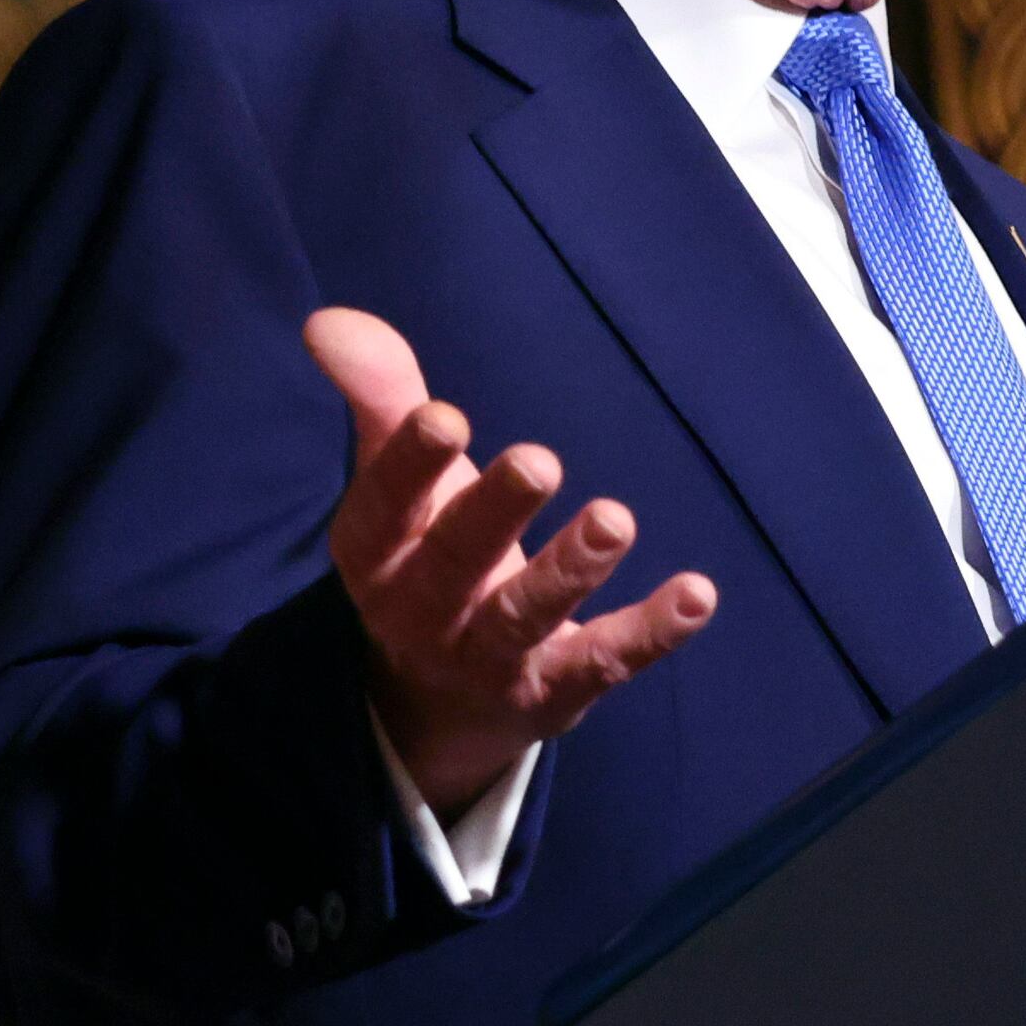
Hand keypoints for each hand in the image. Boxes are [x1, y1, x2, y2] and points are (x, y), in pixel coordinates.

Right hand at [308, 305, 715, 819]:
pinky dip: (650, 633)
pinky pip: (602, 662)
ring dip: (570, 570)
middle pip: (456, 561)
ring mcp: (489, 659)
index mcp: (376, 552)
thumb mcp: (396, 483)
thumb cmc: (423, 553)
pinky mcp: (555, 690)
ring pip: (526, 616)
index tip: (445, 416)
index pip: (385, 506)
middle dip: (495, 512)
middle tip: (539, 461)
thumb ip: (379, 396)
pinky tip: (697, 594)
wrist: (436, 703)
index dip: (411, 464)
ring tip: (614, 520)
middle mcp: (423, 612)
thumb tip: (328, 322)